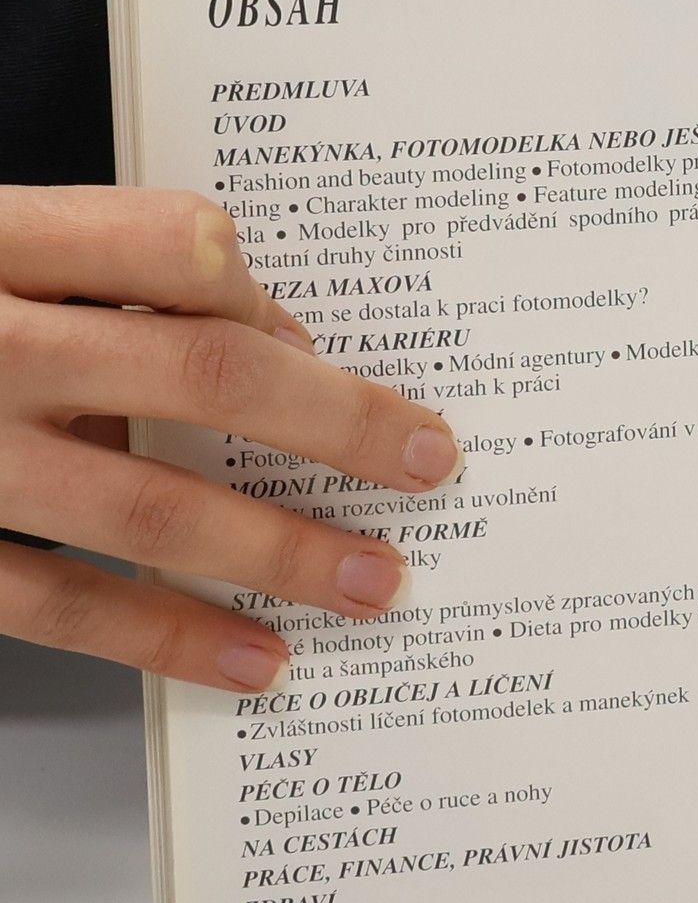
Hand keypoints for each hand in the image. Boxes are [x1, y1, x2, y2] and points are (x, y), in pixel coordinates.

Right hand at [0, 187, 462, 690]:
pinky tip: (256, 659)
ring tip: (378, 584)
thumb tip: (266, 333)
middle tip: (433, 459)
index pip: (171, 243)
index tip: (330, 343)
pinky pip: (60, 600)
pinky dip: (169, 637)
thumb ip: (87, 274)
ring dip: (281, 551)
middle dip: (336, 423)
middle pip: (195, 371)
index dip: (272, 296)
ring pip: (145, 502)